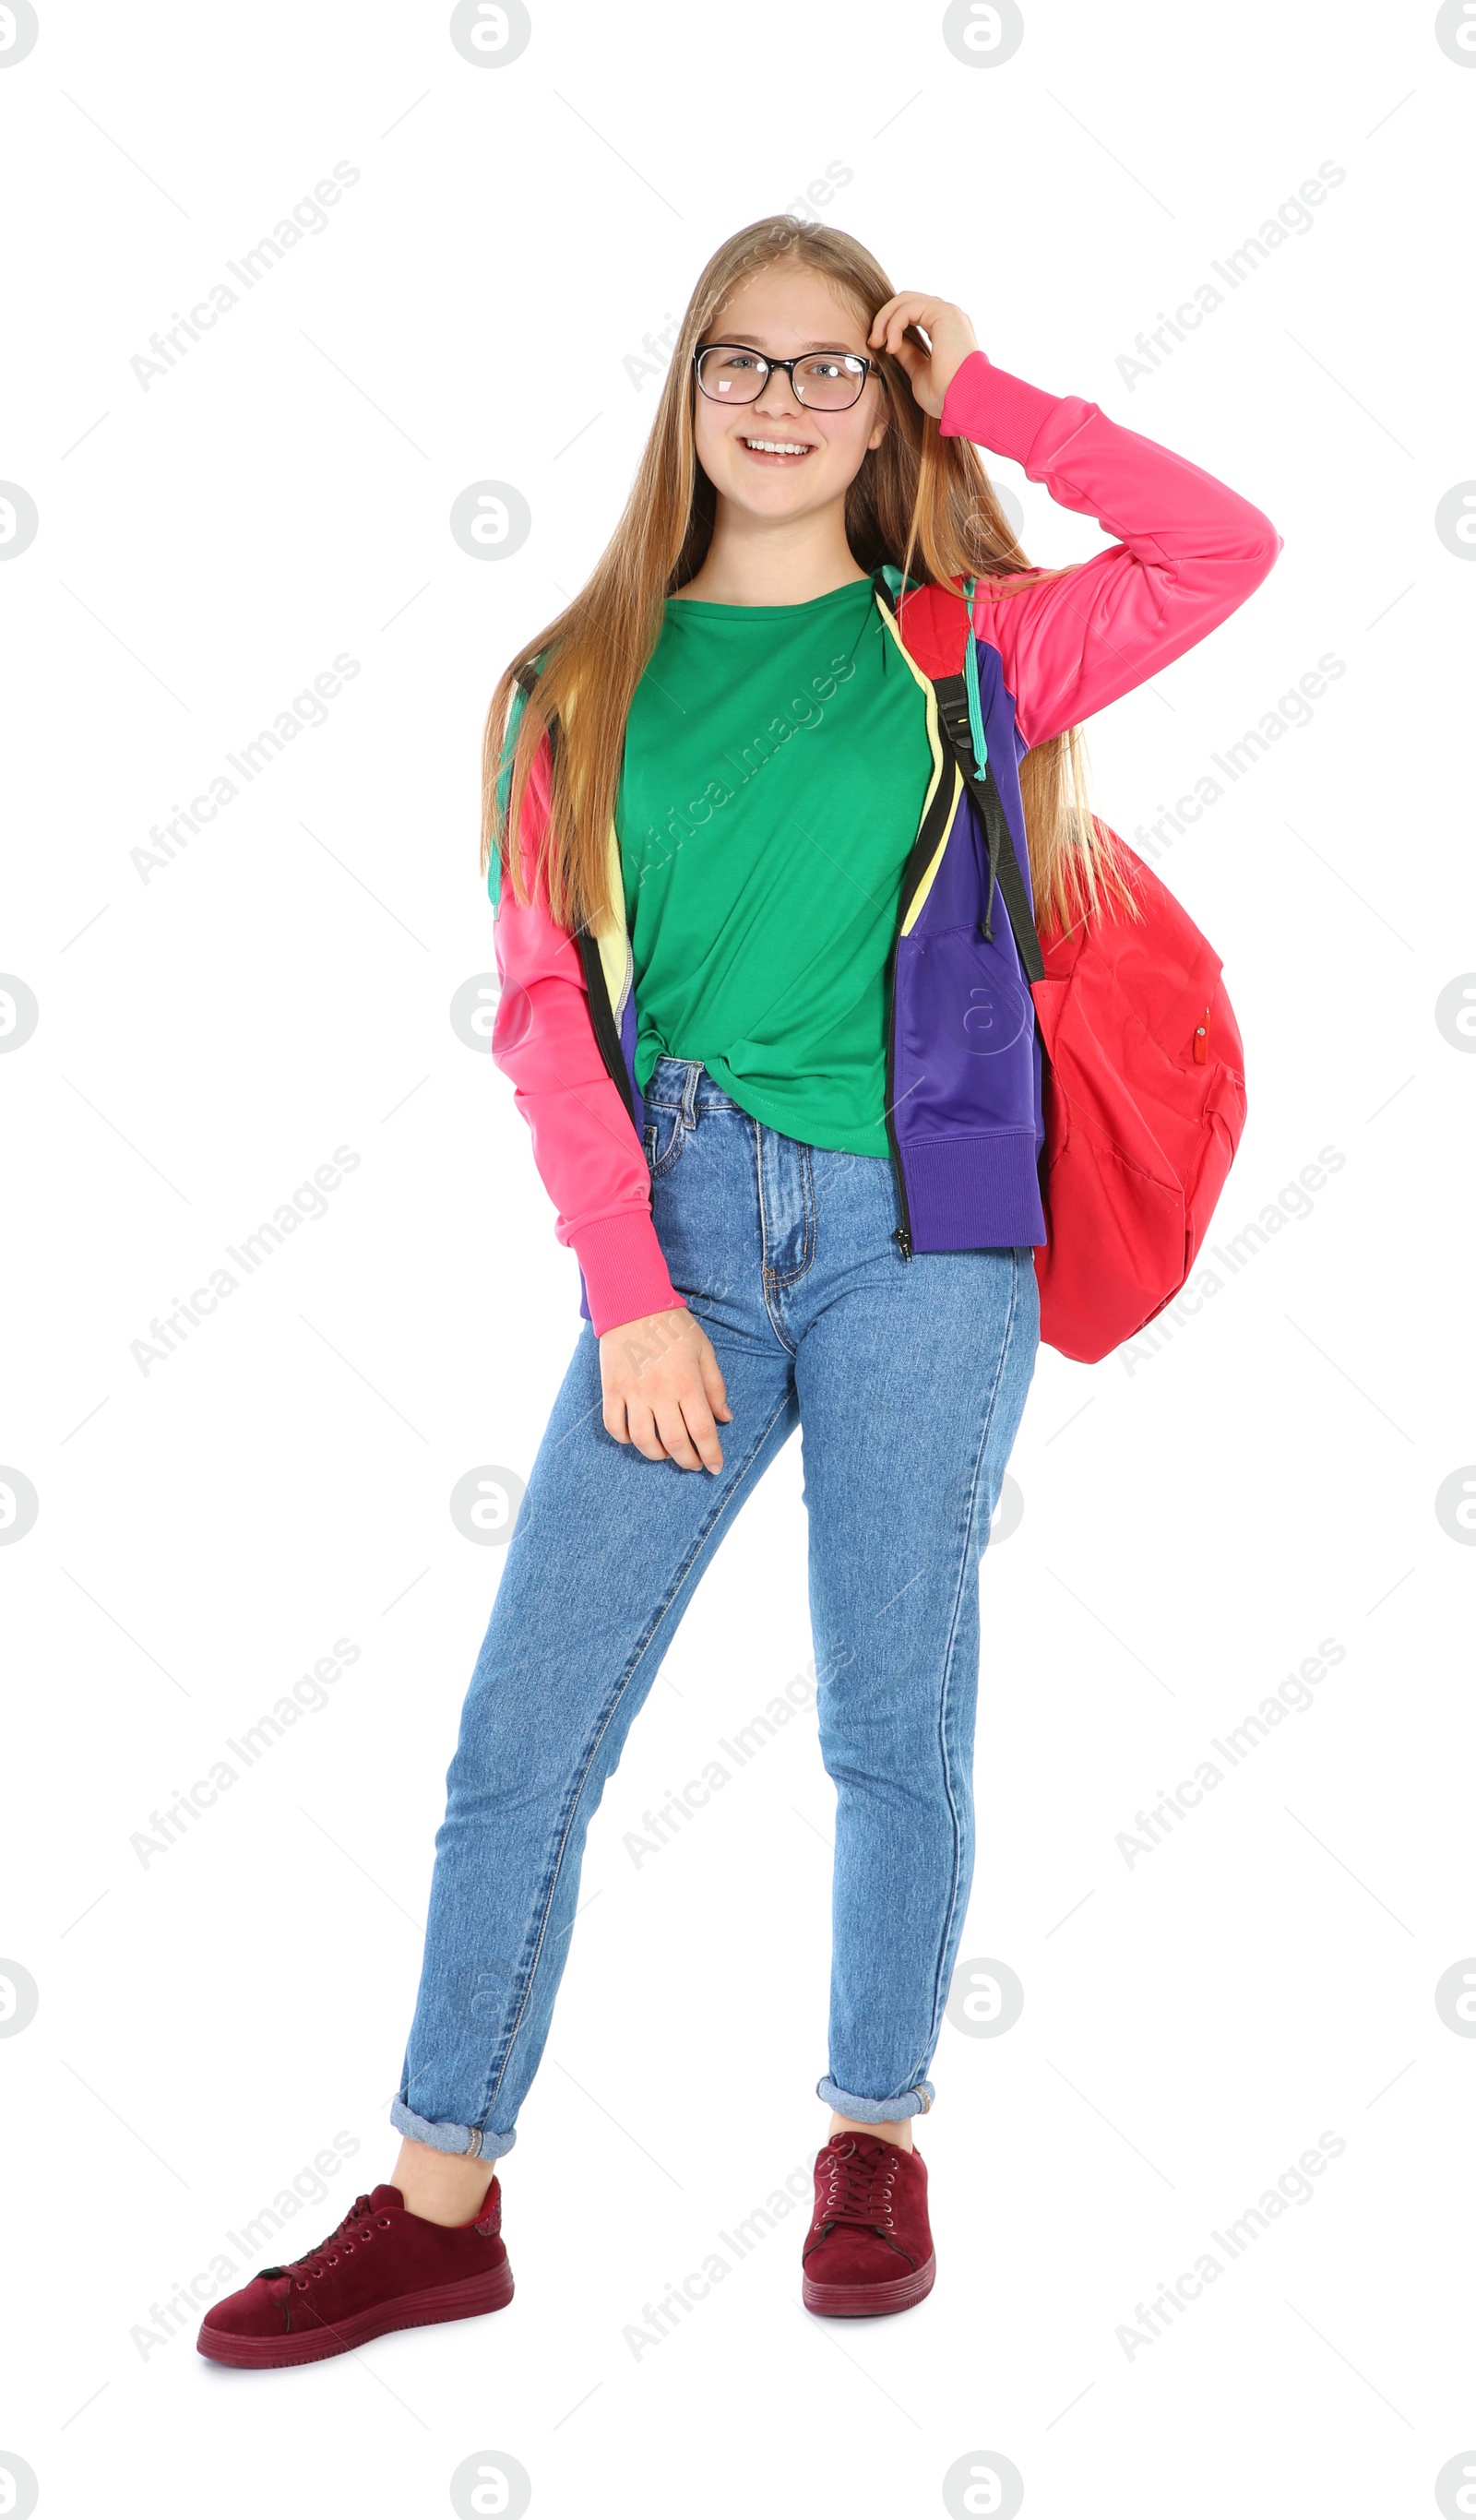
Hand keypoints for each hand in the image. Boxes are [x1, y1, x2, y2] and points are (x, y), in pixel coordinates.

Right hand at [599, 1306, 731, 1472]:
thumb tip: (725, 1418)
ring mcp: (633, 1393)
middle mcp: (660, 1394)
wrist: (632, 1303)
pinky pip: (615, 1427)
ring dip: (658, 1455)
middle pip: (675, 1442)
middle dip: (688, 1461)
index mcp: (687, 1384)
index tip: (715, 1467)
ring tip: (667, 1454)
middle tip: (694, 1464)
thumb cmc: (673, 1325)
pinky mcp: (612, 1390)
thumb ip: (715, 1386)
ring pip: (644, 1441)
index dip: (711, 1454)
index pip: (703, 1431)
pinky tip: (637, 1437)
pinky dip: (626, 1439)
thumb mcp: (704, 1351)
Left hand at [868, 293, 979, 421]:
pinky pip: (907, 308)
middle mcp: (948, 317)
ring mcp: (948, 312)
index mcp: (945, 329)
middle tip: (873, 342)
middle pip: (906, 301)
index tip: (877, 347)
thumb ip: (907, 354)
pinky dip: (893, 324)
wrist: (965, 401)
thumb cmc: (947, 396)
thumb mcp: (918, 372)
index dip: (890, 326)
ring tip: (878, 343)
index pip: (912, 314)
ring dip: (885, 320)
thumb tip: (891, 344)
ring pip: (905, 301)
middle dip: (884, 318)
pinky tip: (891, 346)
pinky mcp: (944, 313)